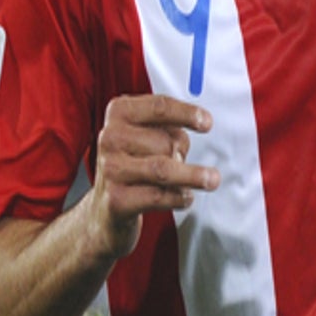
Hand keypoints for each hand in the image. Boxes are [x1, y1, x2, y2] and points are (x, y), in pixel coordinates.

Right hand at [91, 94, 219, 260]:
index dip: (187, 114)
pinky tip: (185, 196)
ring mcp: (110, 170)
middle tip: (181, 161)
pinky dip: (179, 196)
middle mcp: (110, 138)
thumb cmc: (134, 163)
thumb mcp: (146, 134)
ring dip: (192, 176)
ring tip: (211, 180)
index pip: (159, 107)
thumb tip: (201, 123)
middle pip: (165, 142)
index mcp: (119, 113)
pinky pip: (159, 196)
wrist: (104, 208)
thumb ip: (169, 126)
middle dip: (181, 153)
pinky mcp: (116, 200)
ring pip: (164, 170)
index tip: (208, 123)